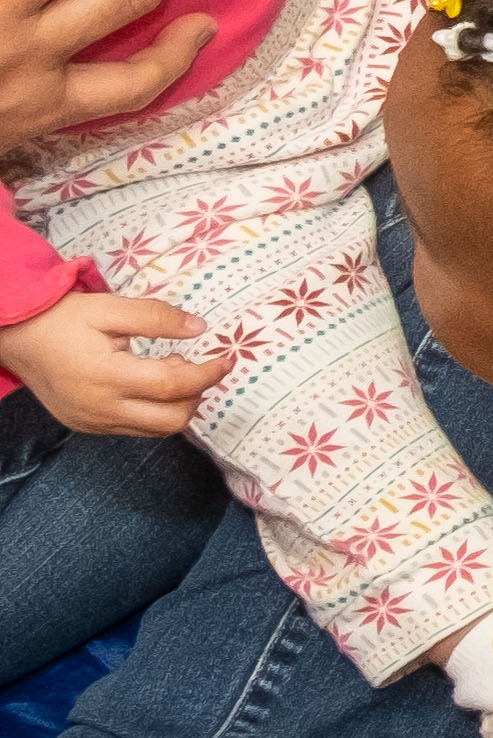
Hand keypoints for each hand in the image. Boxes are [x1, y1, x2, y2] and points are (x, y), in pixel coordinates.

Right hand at [1, 290, 219, 433]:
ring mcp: (92, 422)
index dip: (207, 374)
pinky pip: (134, 429)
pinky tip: (147, 384)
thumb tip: (200, 328)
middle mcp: (100, 408)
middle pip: (171, 419)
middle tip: (193, 365)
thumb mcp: (108, 308)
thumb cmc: (62, 319)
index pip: (173, 386)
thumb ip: (156, 317)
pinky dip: (153, 411)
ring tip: (166, 371)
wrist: (16, 339)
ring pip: (155, 430)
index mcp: (106, 376)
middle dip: (195, 395)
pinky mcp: (86, 427)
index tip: (226, 360)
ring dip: (176, 405)